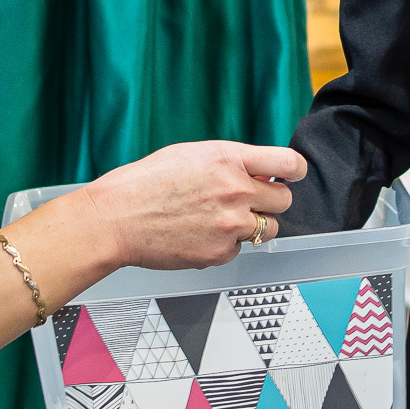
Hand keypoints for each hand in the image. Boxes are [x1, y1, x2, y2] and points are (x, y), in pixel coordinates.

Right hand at [75, 140, 307, 269]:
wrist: (115, 219)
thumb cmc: (145, 184)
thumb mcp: (192, 155)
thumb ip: (231, 162)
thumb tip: (260, 173)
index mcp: (228, 159)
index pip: (288, 164)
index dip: (293, 171)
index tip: (290, 176)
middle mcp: (235, 190)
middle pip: (285, 200)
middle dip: (271, 201)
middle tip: (250, 202)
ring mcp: (230, 225)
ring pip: (268, 229)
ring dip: (252, 225)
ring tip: (219, 220)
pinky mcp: (220, 253)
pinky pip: (240, 250)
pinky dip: (226, 245)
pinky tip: (199, 235)